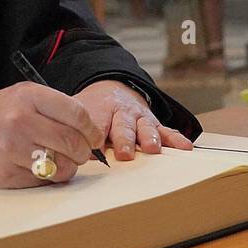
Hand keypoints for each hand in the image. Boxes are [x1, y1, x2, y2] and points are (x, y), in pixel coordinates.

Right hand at [0, 82, 104, 187]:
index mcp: (28, 96)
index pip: (77, 114)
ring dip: (68, 168)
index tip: (94, 138)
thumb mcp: (23, 96)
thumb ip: (56, 108)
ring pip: (62, 167)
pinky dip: (48, 178)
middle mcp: (20, 121)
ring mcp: (12, 149)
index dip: (92, 130)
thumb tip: (91, 132)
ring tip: (60, 160)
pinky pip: (44, 181)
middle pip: (73, 142)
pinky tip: (38, 167)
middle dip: (84, 152)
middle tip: (81, 153)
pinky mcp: (6, 174)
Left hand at [74, 79, 193, 160]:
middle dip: (124, 139)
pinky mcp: (154, 124)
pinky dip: (175, 139)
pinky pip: (166, 131)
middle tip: (124, 152)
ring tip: (151, 148)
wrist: (111, 91)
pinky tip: (184, 146)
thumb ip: (72, 132)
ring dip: (148, 137)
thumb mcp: (78, 114)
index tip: (93, 149)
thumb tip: (63, 156)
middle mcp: (121, 114)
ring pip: (145, 127)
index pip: (96, 123)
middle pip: (122, 127)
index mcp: (99, 110)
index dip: (95, 135)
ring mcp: (139, 119)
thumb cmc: (92, 111)